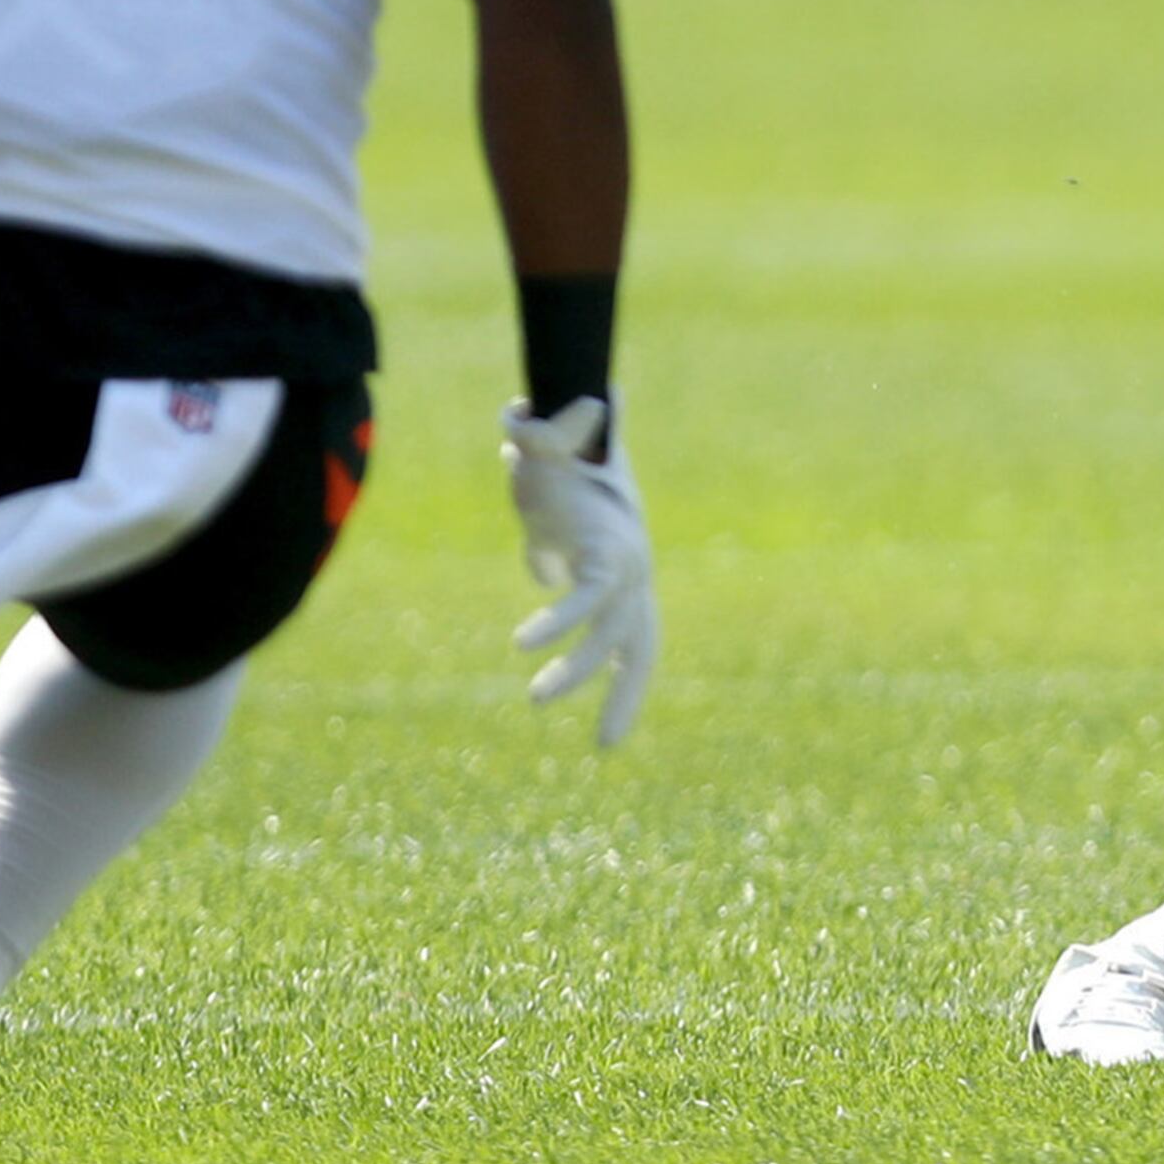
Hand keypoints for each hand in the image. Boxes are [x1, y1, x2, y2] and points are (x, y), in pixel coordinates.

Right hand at [504, 396, 656, 747]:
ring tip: (534, 699)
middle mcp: (634, 570)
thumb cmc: (559, 467)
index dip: (629, 686)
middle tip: (605, 747)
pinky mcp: (603, 543)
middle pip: (639, 646)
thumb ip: (554, 549)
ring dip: (572, 670)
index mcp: (628, 572)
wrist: (565, 415)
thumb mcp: (556, 520)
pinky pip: (583, 597)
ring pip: (606, 631)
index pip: (639, 641)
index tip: (611, 735)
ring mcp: (624, 558)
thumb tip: (546, 574)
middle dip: (624, 698)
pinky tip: (523, 645)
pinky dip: (555, 624)